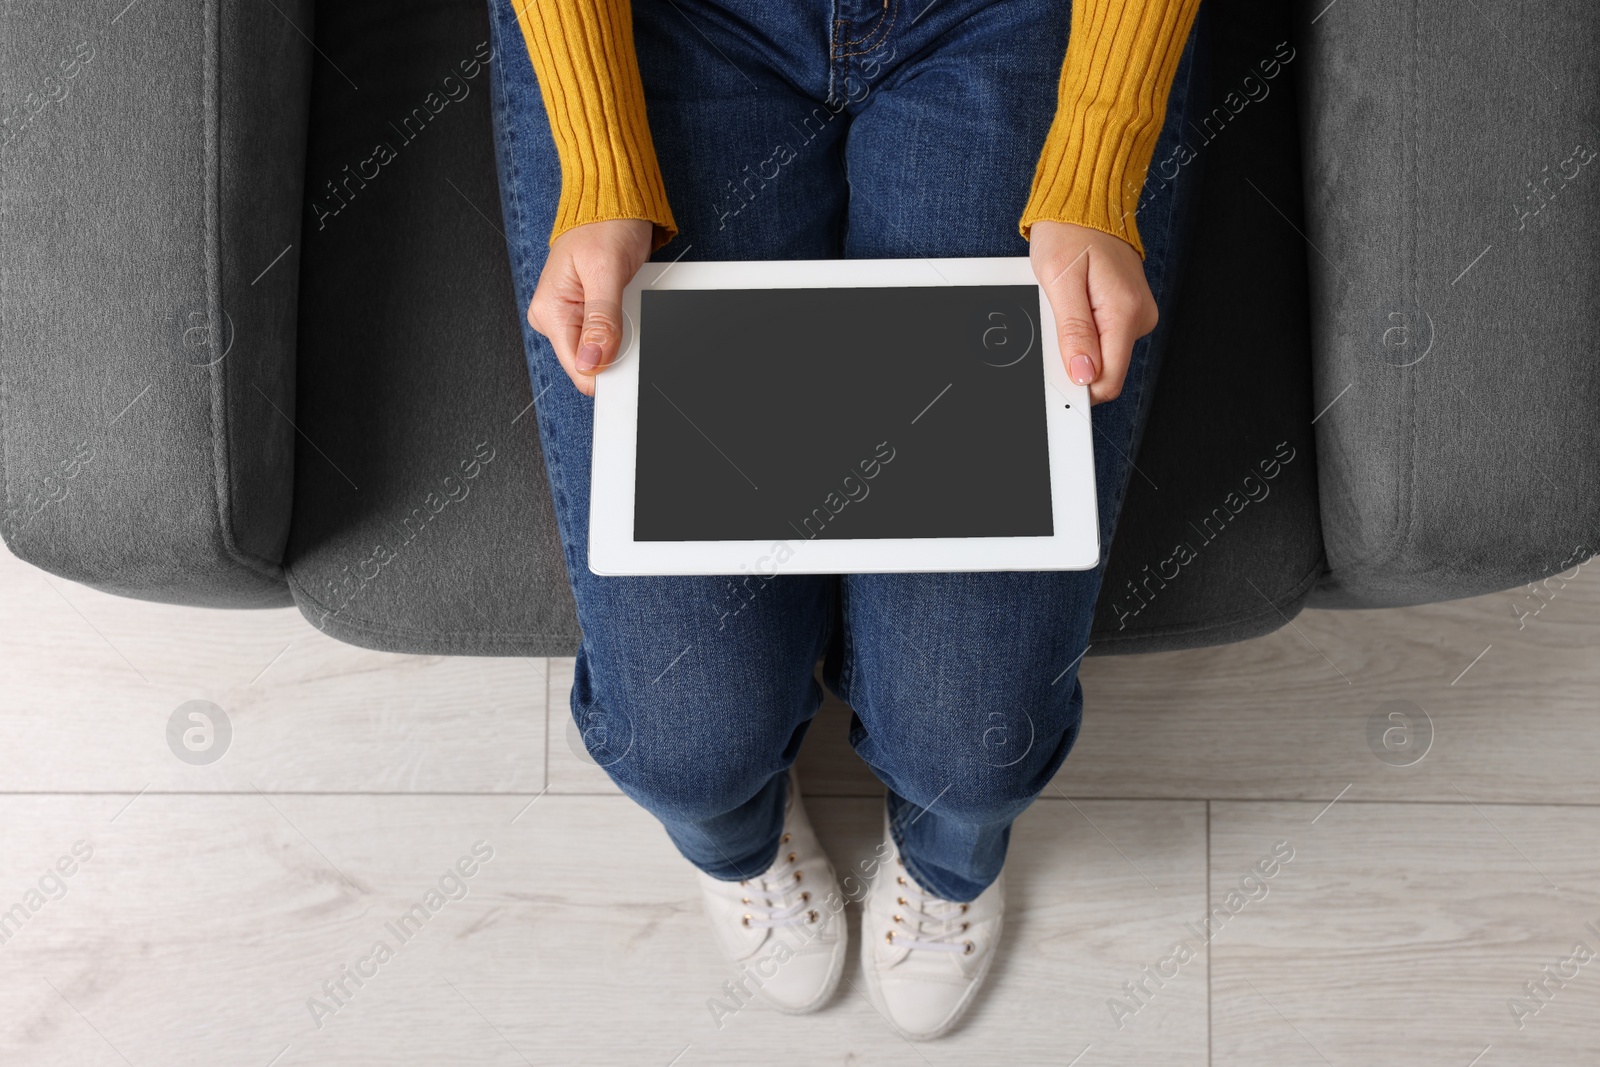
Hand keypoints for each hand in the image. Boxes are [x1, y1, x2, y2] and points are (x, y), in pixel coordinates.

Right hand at [527, 219, 653, 396]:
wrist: (613, 201)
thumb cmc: (606, 224)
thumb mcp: (606, 272)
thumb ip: (601, 320)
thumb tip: (592, 362)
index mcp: (549, 311)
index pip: (578, 367)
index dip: (607, 368)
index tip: (626, 350)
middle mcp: (554, 317)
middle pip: (591, 361)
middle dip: (616, 346)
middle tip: (625, 309)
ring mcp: (570, 315)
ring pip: (603, 349)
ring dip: (622, 332)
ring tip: (624, 297)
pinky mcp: (587, 312)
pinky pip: (609, 333)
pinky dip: (624, 323)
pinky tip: (624, 300)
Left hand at [1028, 220, 1158, 405]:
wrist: (1085, 203)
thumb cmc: (1069, 232)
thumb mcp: (1059, 280)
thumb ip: (1074, 331)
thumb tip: (1083, 373)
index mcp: (1125, 312)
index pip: (1108, 380)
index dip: (1080, 386)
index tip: (1055, 375)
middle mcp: (1139, 316)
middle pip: (1105, 369)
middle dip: (1074, 358)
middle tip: (1055, 321)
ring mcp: (1136, 313)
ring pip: (1102, 353)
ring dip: (1077, 339)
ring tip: (1065, 303)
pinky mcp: (1127, 309)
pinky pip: (1104, 334)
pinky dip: (1083, 327)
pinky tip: (1075, 302)